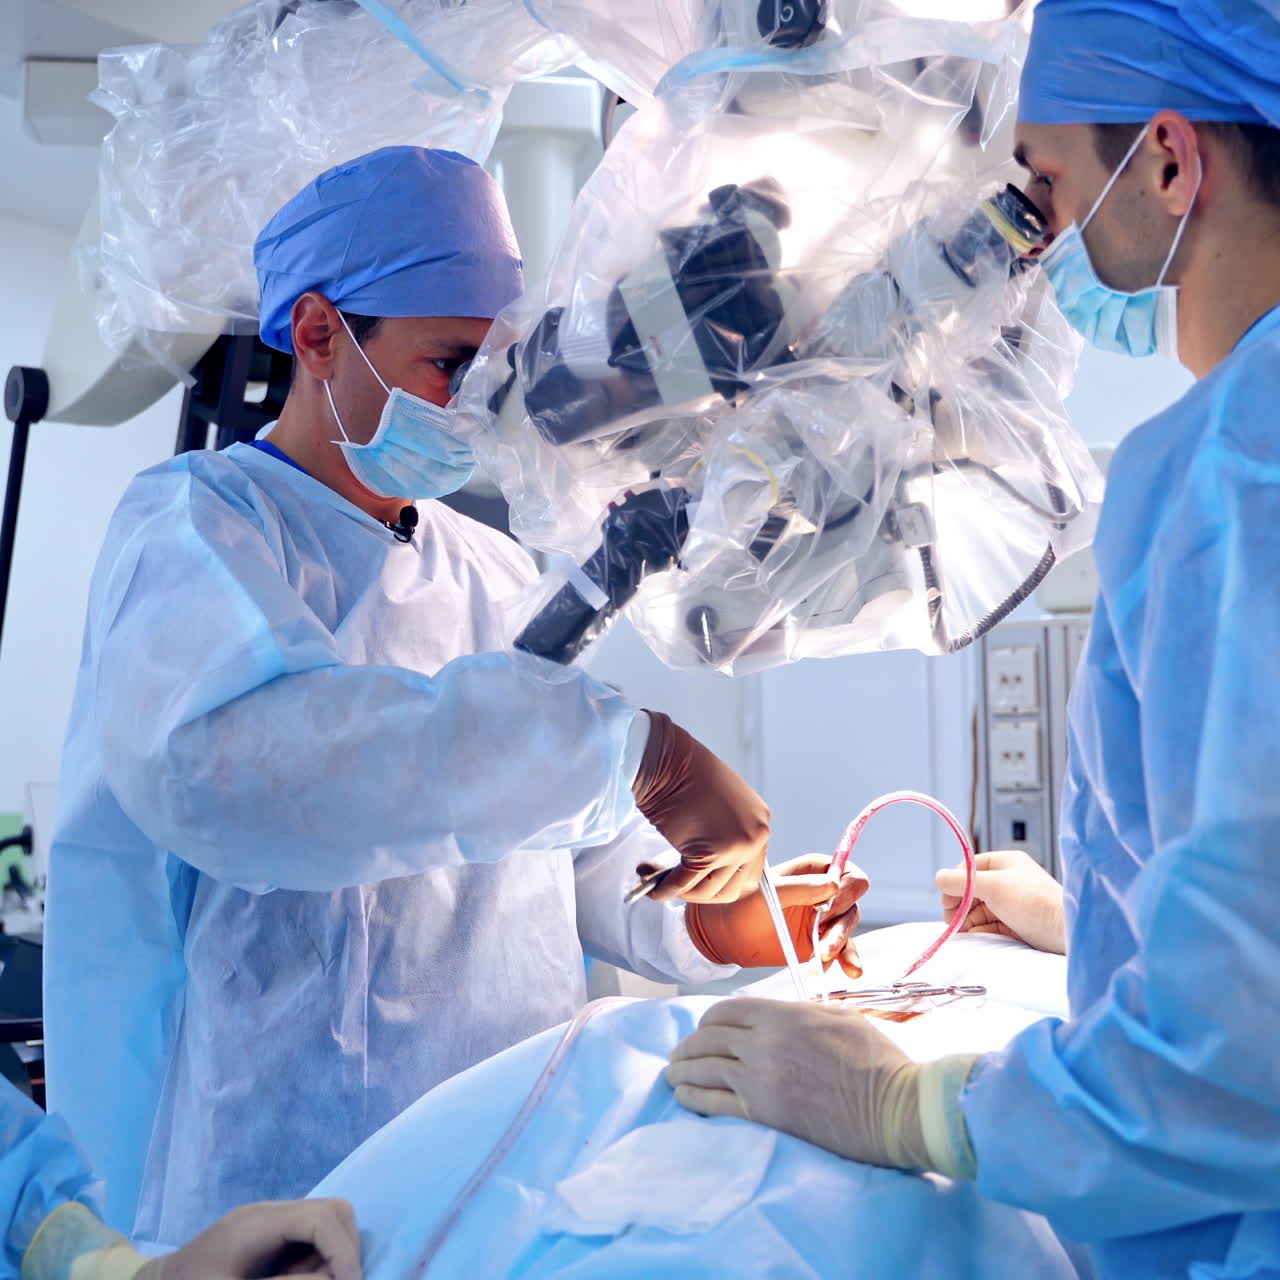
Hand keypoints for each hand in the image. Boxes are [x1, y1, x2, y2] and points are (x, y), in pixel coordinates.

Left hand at [137, 1199, 359, 1279]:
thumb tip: (332, 1279)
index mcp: (256, 1224)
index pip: (322, 1218)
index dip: (344, 1253)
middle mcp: (268, 1214)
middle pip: (334, 1212)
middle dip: (344, 1251)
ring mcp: (268, 1224)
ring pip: (328, 1223)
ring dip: (332, 1258)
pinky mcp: (267, 1238)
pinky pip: (310, 1239)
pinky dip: (317, 1261)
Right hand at [632, 711, 768, 903]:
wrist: (666, 759)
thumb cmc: (685, 776)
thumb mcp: (722, 806)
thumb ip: (726, 834)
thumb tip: (712, 870)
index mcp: (760, 824)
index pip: (752, 872)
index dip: (723, 881)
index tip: (701, 881)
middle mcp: (755, 836)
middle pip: (735, 888)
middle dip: (704, 892)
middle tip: (679, 885)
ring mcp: (734, 846)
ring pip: (709, 891)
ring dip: (682, 892)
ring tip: (659, 880)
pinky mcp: (707, 853)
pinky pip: (684, 884)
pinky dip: (665, 890)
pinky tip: (651, 887)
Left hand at [667, 997, 923, 1166]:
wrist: (896, 1108)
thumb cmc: (877, 1060)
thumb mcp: (839, 1017)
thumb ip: (801, 1014)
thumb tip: (781, 1017)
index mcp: (783, 1015)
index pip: (726, 1011)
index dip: (709, 1021)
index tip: (704, 1030)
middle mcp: (764, 1043)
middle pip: (708, 1039)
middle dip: (689, 1045)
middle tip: (680, 1053)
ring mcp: (760, 1080)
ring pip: (704, 1069)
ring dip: (683, 1070)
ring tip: (673, 1074)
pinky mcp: (764, 1114)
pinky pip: (714, 1103)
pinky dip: (694, 1097)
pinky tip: (685, 1096)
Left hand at [684, 854, 869, 976]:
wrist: (729, 936)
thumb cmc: (744, 904)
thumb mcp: (770, 893)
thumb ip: (801, 887)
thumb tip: (833, 885)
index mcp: (814, 871)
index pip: (849, 875)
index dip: (845, 891)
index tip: (825, 909)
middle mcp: (824, 893)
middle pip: (853, 904)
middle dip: (841, 923)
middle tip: (820, 939)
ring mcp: (824, 919)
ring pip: (848, 928)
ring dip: (841, 944)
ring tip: (820, 957)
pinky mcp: (822, 942)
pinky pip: (844, 950)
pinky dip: (848, 960)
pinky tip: (848, 970)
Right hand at [936, 849, 1065, 953]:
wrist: (1067, 932)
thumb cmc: (1033, 902)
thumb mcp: (993, 885)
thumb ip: (961, 881)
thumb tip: (937, 878)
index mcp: (1005, 862)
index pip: (968, 868)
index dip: (954, 884)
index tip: (948, 904)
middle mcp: (1009, 880)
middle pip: (972, 890)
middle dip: (960, 906)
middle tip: (954, 923)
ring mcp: (1014, 902)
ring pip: (979, 909)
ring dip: (969, 920)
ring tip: (966, 932)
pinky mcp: (1017, 924)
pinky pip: (990, 924)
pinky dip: (981, 930)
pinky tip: (978, 937)